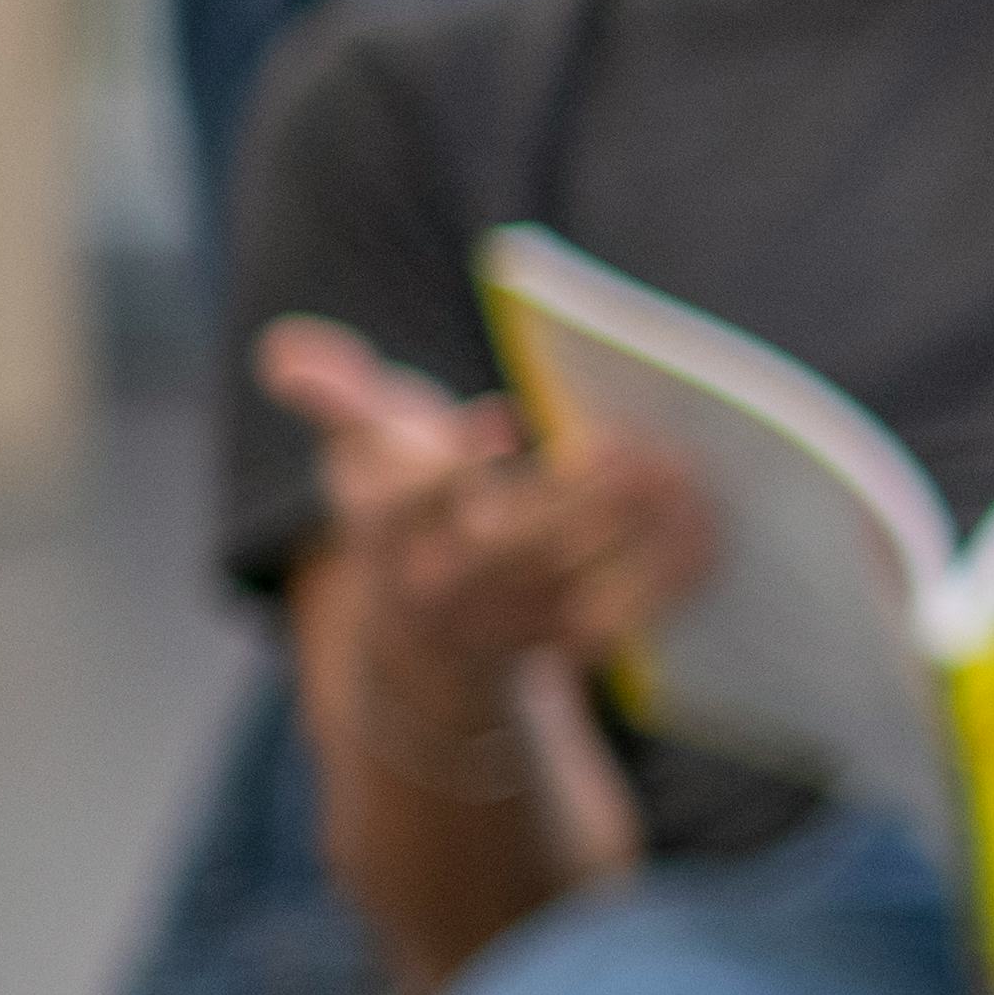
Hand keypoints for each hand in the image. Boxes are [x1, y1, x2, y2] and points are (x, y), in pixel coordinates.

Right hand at [260, 317, 711, 687]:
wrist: (424, 638)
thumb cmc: (407, 509)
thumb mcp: (361, 448)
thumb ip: (334, 397)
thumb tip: (285, 350)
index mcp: (392, 529)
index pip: (408, 503)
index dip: (453, 465)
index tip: (503, 420)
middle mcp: (449, 584)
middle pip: (513, 549)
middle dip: (576, 501)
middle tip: (634, 446)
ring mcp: (512, 620)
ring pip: (580, 591)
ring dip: (641, 538)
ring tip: (686, 477)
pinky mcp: (571, 644)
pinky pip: (630, 620)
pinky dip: (672, 573)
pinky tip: (708, 520)